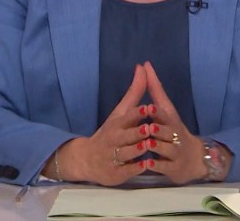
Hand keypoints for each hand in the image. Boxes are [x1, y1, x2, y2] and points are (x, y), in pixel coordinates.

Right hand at [53, 63, 152, 185]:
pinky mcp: (117, 174)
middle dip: (140, 132)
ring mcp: (115, 157)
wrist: (88, 159)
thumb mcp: (120, 112)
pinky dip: (137, 167)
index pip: (127, 116)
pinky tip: (147, 163)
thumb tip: (142, 66)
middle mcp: (114, 139)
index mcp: (116, 123)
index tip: (148, 108)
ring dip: (140, 149)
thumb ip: (135, 92)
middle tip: (152, 128)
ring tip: (149, 144)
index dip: (138, 113)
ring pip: (129, 153)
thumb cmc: (110, 132)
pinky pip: (129, 170)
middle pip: (128, 135)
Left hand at [140, 61, 215, 183]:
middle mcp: (174, 134)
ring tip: (146, 144)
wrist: (193, 158)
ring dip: (155, 147)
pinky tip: (147, 164)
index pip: (164, 113)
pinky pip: (164, 167)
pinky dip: (156, 165)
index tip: (148, 108)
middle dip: (157, 130)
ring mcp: (175, 152)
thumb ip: (154, 88)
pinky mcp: (173, 168)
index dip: (156, 111)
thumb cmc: (173, 129)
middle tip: (148, 128)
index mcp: (170, 119)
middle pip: (166, 131)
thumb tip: (144, 64)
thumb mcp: (166, 109)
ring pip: (165, 149)